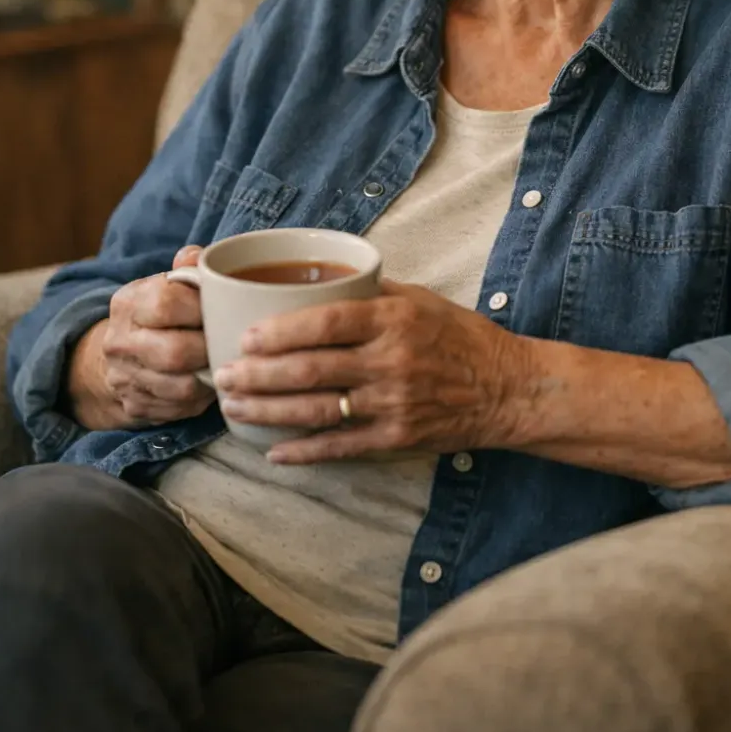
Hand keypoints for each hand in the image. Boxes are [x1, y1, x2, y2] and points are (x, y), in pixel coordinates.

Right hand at [66, 246, 214, 430]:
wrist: (121, 353)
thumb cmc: (159, 312)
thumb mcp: (167, 283)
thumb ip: (188, 267)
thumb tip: (201, 257)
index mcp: (128, 303)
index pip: (166, 305)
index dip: (202, 309)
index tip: (222, 310)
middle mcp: (120, 342)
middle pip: (175, 353)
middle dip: (210, 349)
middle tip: (231, 343)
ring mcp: (124, 378)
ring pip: (180, 388)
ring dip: (209, 377)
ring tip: (223, 362)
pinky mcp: (135, 406)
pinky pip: (179, 409)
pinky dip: (201, 398)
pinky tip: (208, 383)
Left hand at [214, 280, 533, 463]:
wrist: (507, 389)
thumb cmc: (461, 337)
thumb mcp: (421, 300)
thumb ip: (371, 292)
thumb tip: (320, 280)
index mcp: (393, 319)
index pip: (325, 323)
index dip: (280, 332)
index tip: (245, 337)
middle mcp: (391, 361)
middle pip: (310, 369)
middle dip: (258, 375)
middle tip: (222, 376)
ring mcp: (393, 404)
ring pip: (317, 409)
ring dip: (268, 411)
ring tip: (234, 407)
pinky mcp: (397, 438)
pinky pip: (341, 446)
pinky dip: (304, 451)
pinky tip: (273, 451)